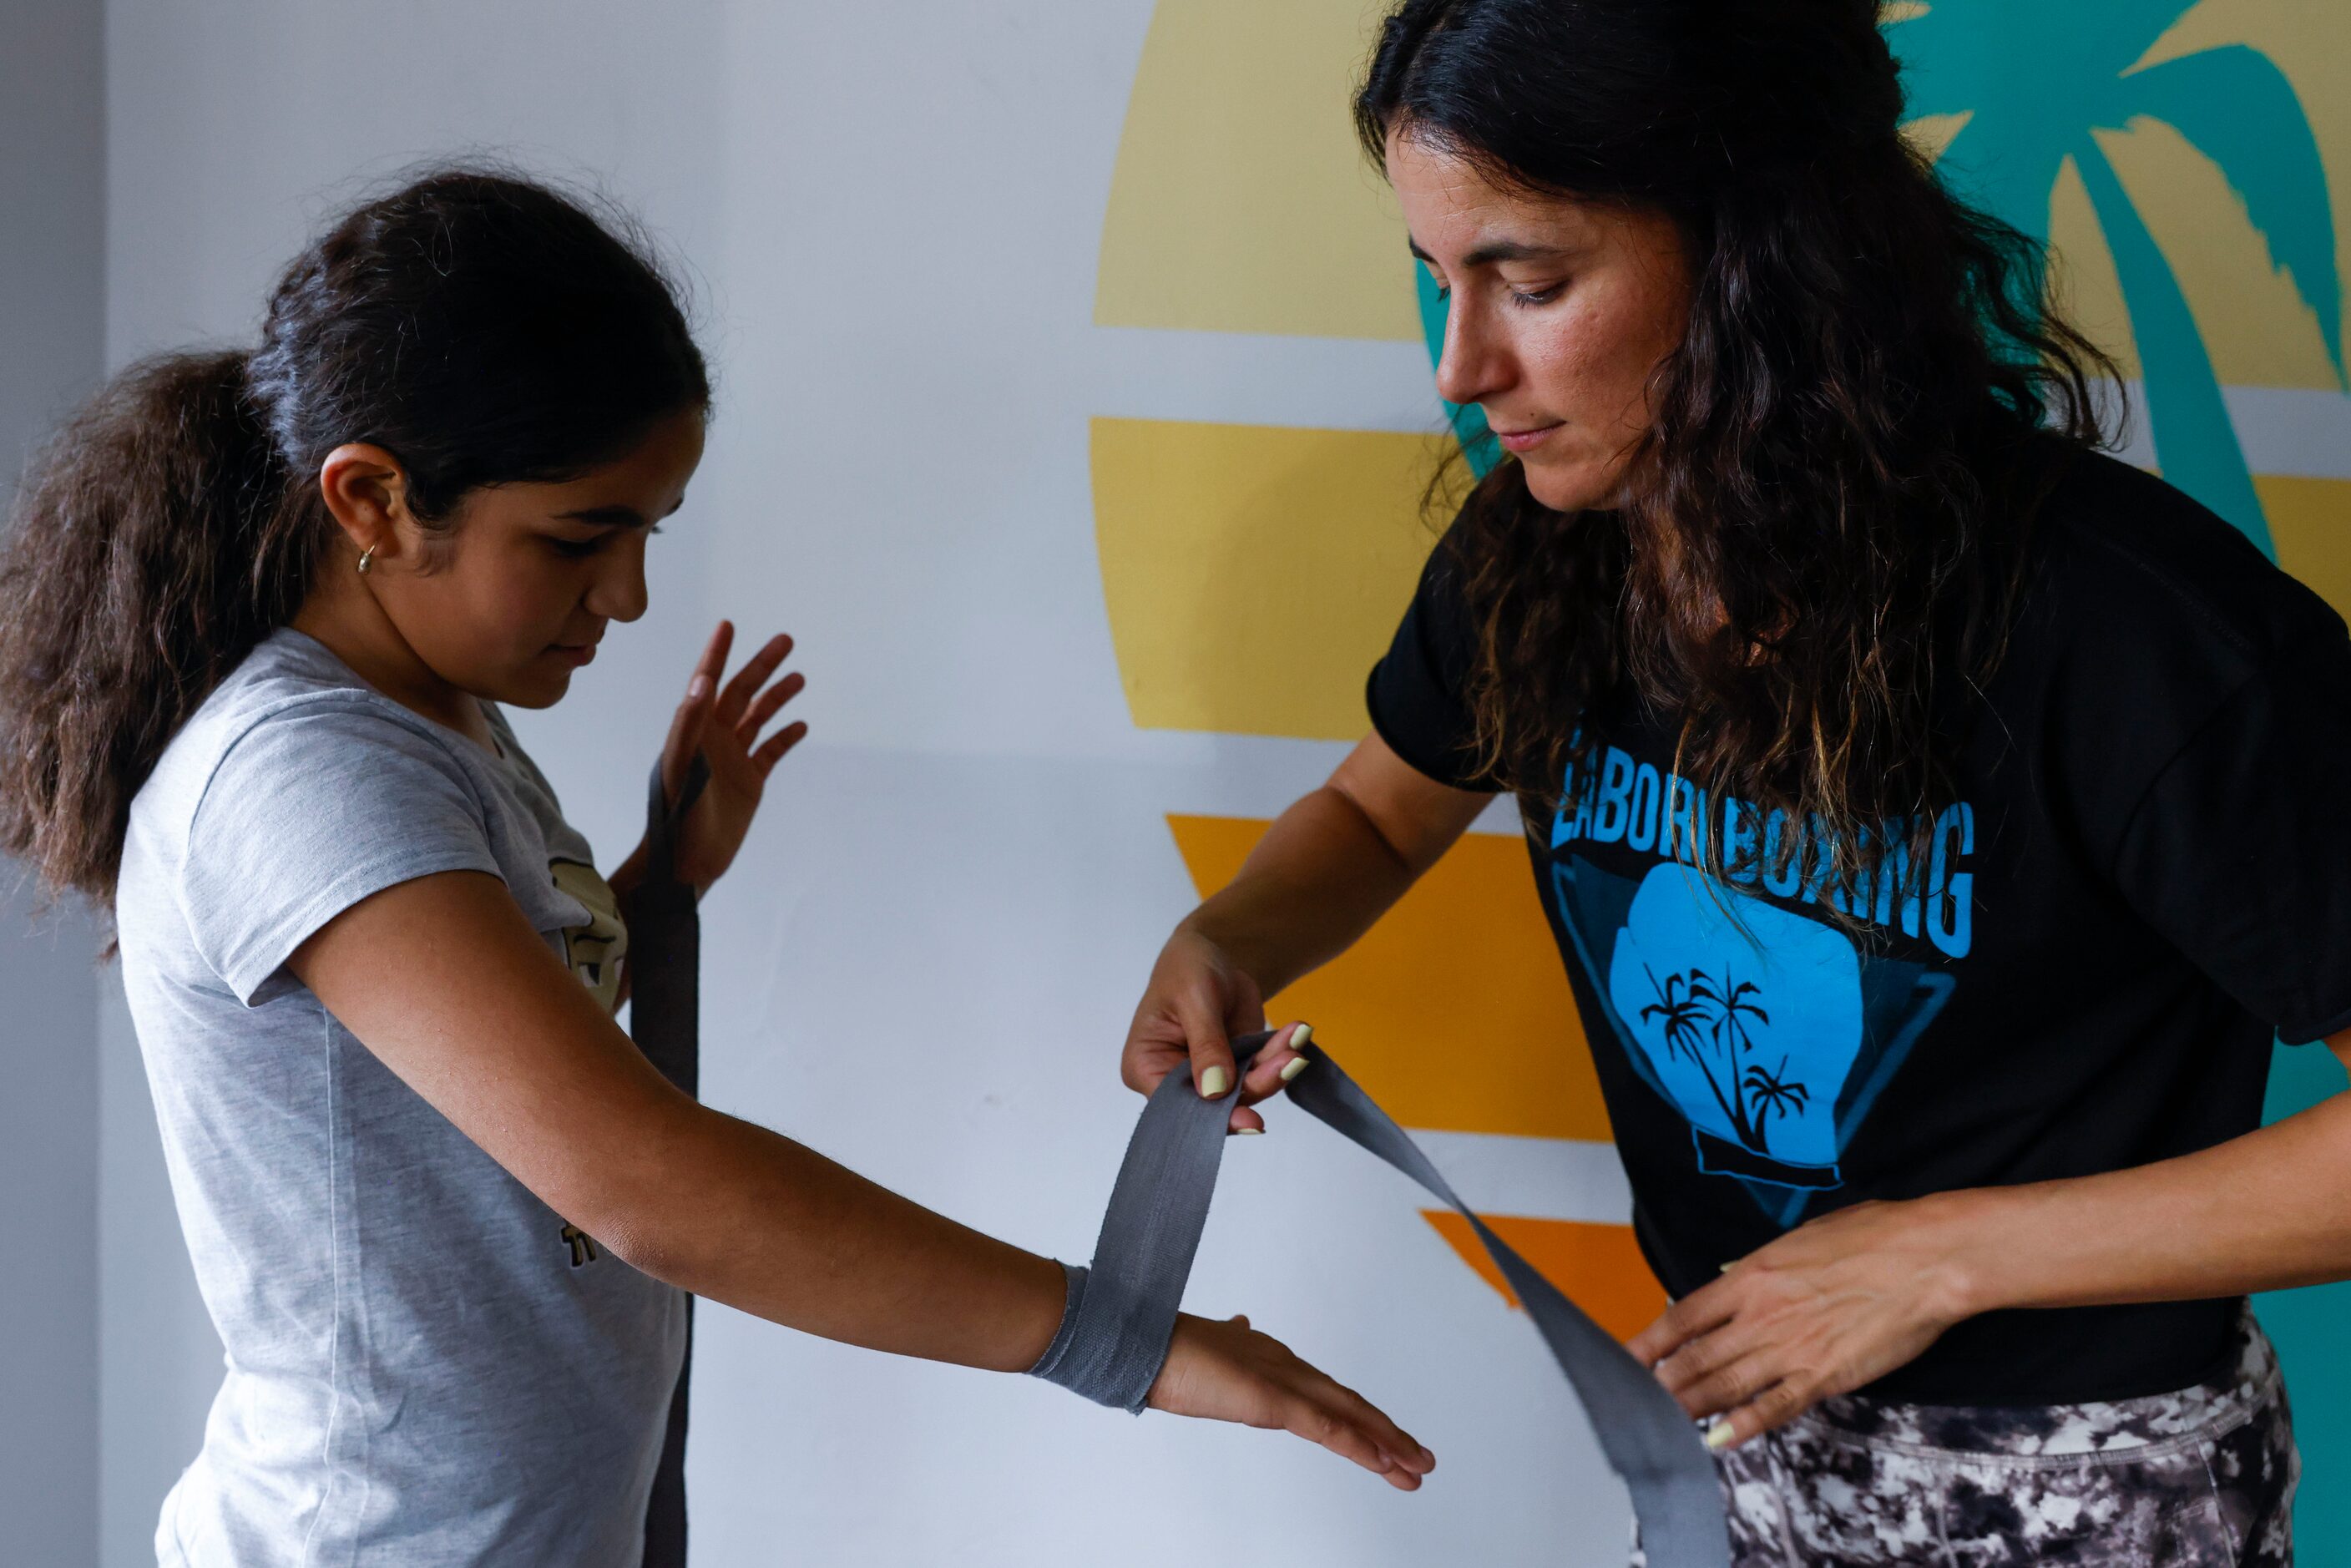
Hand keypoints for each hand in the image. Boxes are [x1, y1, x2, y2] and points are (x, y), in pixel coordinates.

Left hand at [655, 621, 807, 888]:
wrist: (685, 862)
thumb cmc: (675, 815)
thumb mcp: (681, 766)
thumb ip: (689, 723)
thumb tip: (703, 681)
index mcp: (692, 730)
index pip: (706, 682)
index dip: (717, 654)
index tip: (728, 625)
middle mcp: (712, 739)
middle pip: (740, 692)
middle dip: (761, 665)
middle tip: (785, 640)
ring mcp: (732, 760)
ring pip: (759, 718)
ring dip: (777, 697)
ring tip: (799, 678)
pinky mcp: (749, 782)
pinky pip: (771, 752)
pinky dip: (785, 737)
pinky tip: (801, 726)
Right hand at [1121, 926, 1310, 1132]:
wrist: (1211, 952)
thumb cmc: (1186, 969)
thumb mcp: (1193, 999)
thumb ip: (1206, 1044)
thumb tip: (1215, 1090)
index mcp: (1146, 1068)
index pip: (1176, 1107)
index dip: (1212, 1118)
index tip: (1249, 1120)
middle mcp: (1176, 1081)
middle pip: (1217, 1105)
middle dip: (1256, 1085)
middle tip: (1288, 1063)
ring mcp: (1211, 1076)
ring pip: (1247, 1089)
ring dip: (1275, 1069)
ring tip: (1295, 1041)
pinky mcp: (1238, 1065)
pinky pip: (1263, 1070)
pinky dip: (1281, 1055)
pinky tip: (1296, 1034)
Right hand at [1148, 1311, 1434, 1489]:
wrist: (1141, 1342)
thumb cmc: (1165, 1349)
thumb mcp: (1206, 1349)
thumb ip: (1229, 1342)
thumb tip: (1240, 1329)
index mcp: (1270, 1359)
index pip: (1325, 1393)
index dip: (1358, 1415)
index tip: (1384, 1438)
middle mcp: (1285, 1366)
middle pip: (1347, 1404)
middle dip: (1386, 1433)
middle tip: (1419, 1460)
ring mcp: (1282, 1380)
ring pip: (1348, 1416)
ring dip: (1387, 1443)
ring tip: (1417, 1467)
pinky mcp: (1273, 1399)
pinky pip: (1326, 1427)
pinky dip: (1359, 1444)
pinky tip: (1383, 1461)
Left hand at [1626, 1194, 1983, 1450]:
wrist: (1927, 1258)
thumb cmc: (1873, 1236)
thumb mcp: (1801, 1237)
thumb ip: (1759, 1264)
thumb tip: (1728, 1276)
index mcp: (1752, 1276)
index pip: (1683, 1315)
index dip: (1649, 1341)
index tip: (1624, 1358)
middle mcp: (1761, 1315)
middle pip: (1695, 1357)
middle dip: (1660, 1383)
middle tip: (1629, 1402)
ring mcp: (1791, 1348)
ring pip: (1725, 1384)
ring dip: (1689, 1406)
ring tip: (1657, 1423)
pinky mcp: (1824, 1375)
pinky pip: (1775, 1406)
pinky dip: (1744, 1425)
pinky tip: (1717, 1439)